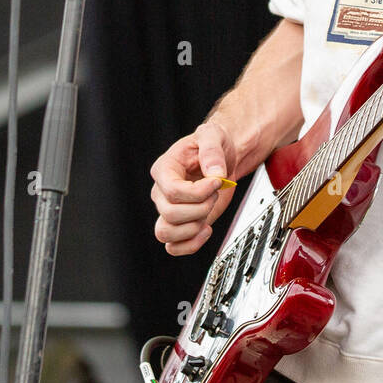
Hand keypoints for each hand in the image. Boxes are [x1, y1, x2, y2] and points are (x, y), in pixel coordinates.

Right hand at [150, 119, 238, 255]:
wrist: (221, 158)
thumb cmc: (212, 144)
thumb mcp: (213, 136)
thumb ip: (212, 151)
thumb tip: (215, 174)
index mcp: (164, 169)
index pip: (172, 191)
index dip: (198, 192)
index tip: (216, 182)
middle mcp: (162, 192)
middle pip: (170, 214)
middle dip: (201, 207)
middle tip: (215, 193)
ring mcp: (169, 209)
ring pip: (166, 234)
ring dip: (194, 227)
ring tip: (208, 210)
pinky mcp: (181, 224)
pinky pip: (174, 247)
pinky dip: (191, 244)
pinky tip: (206, 229)